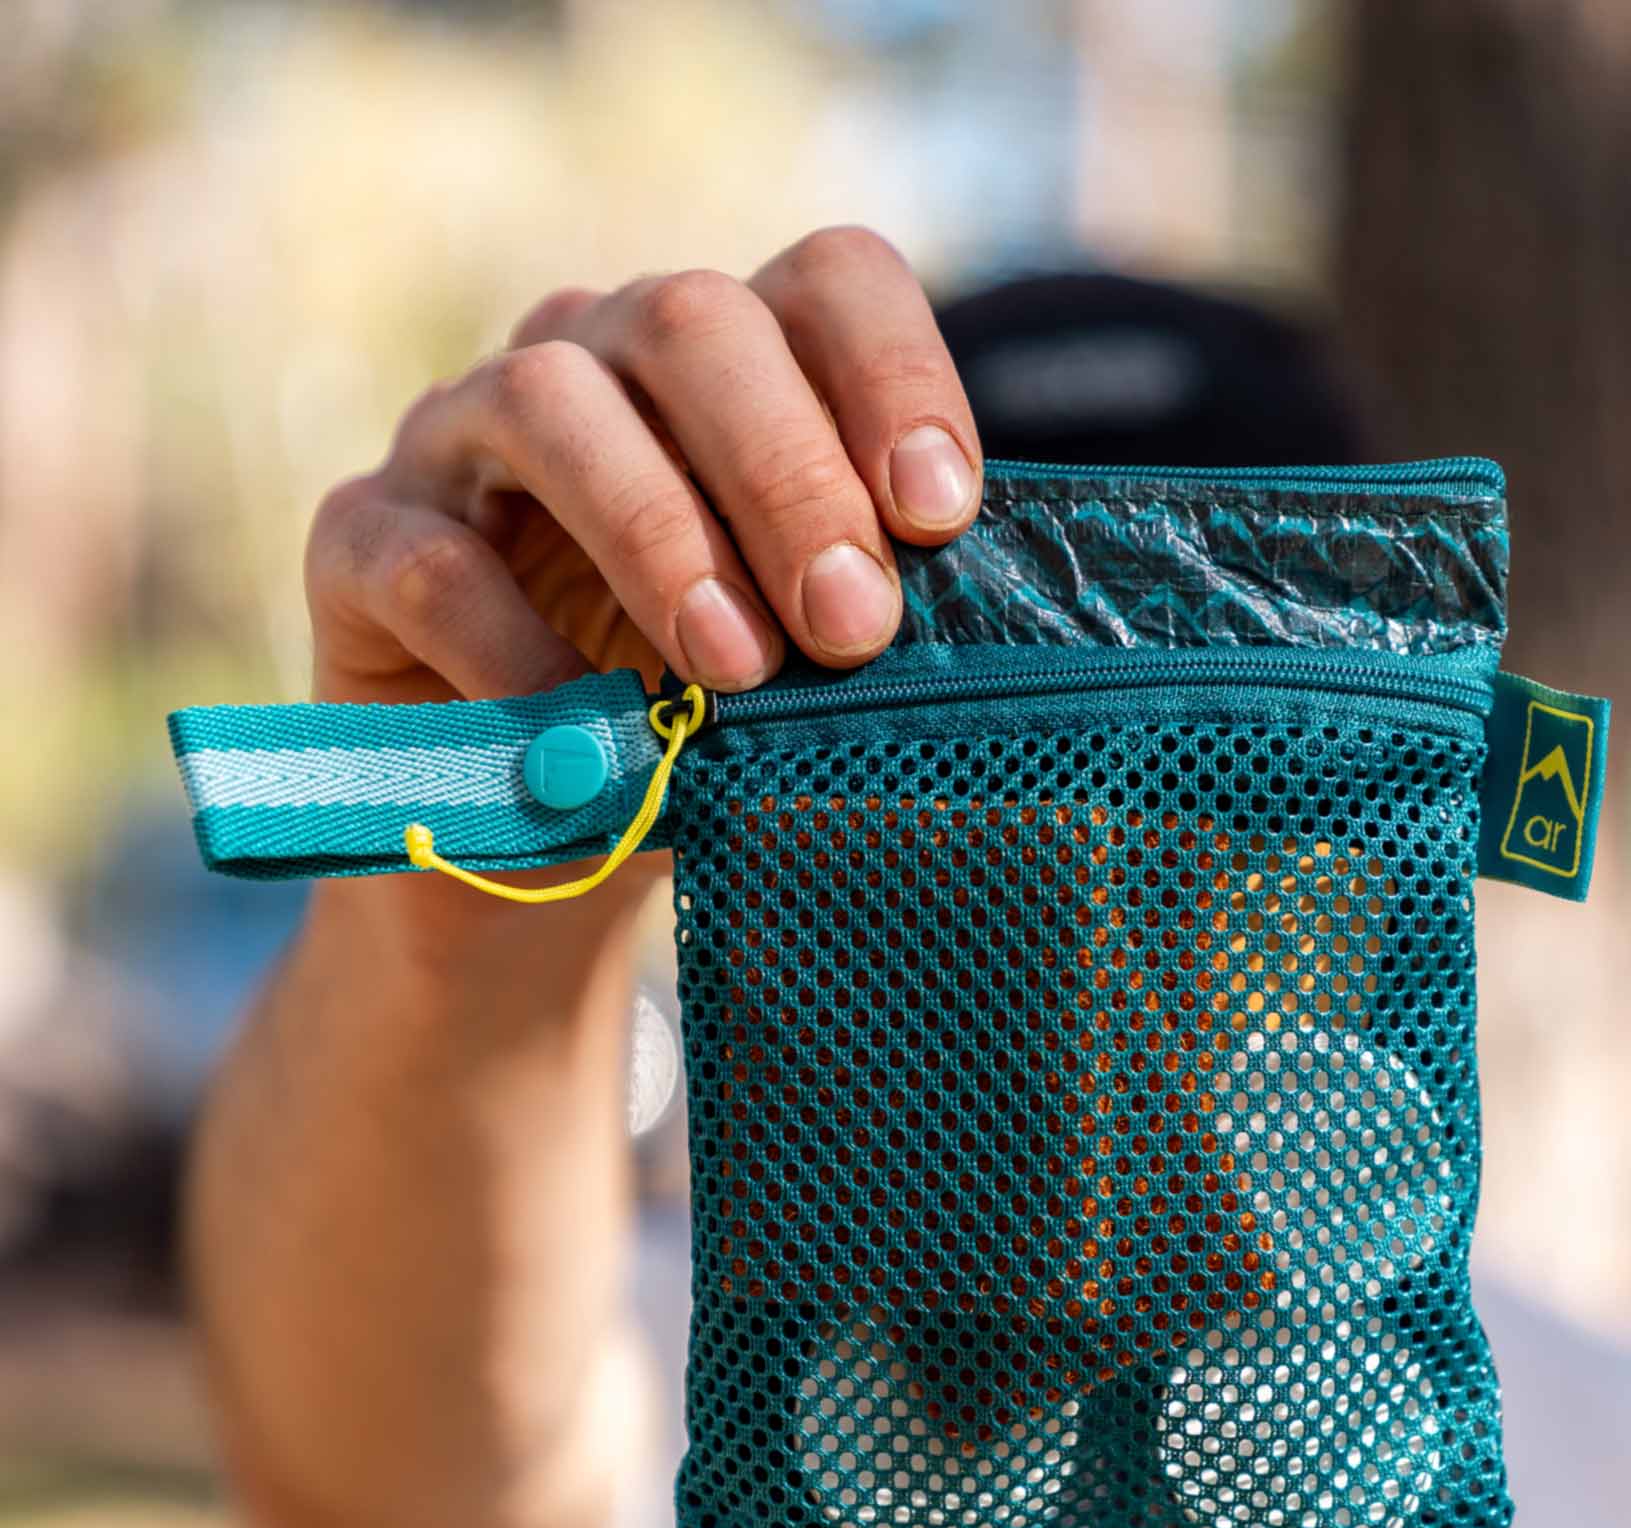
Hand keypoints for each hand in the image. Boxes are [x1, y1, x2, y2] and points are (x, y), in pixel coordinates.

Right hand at [303, 224, 983, 712]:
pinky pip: (429, 559)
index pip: (825, 285)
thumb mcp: (798, 673)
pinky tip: (588, 738)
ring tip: (734, 673)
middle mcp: (593, 365)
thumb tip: (973, 634)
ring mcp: (461, 440)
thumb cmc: (693, 735)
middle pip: (693, 323)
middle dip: (789, 475)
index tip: (941, 516)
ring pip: (550, 400)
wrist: (527, 842)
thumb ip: (858, 622)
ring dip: (658, 535)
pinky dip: (515, 650)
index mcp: (725, 376)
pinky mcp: (361, 542)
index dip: (895, 376)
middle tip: (853, 626)